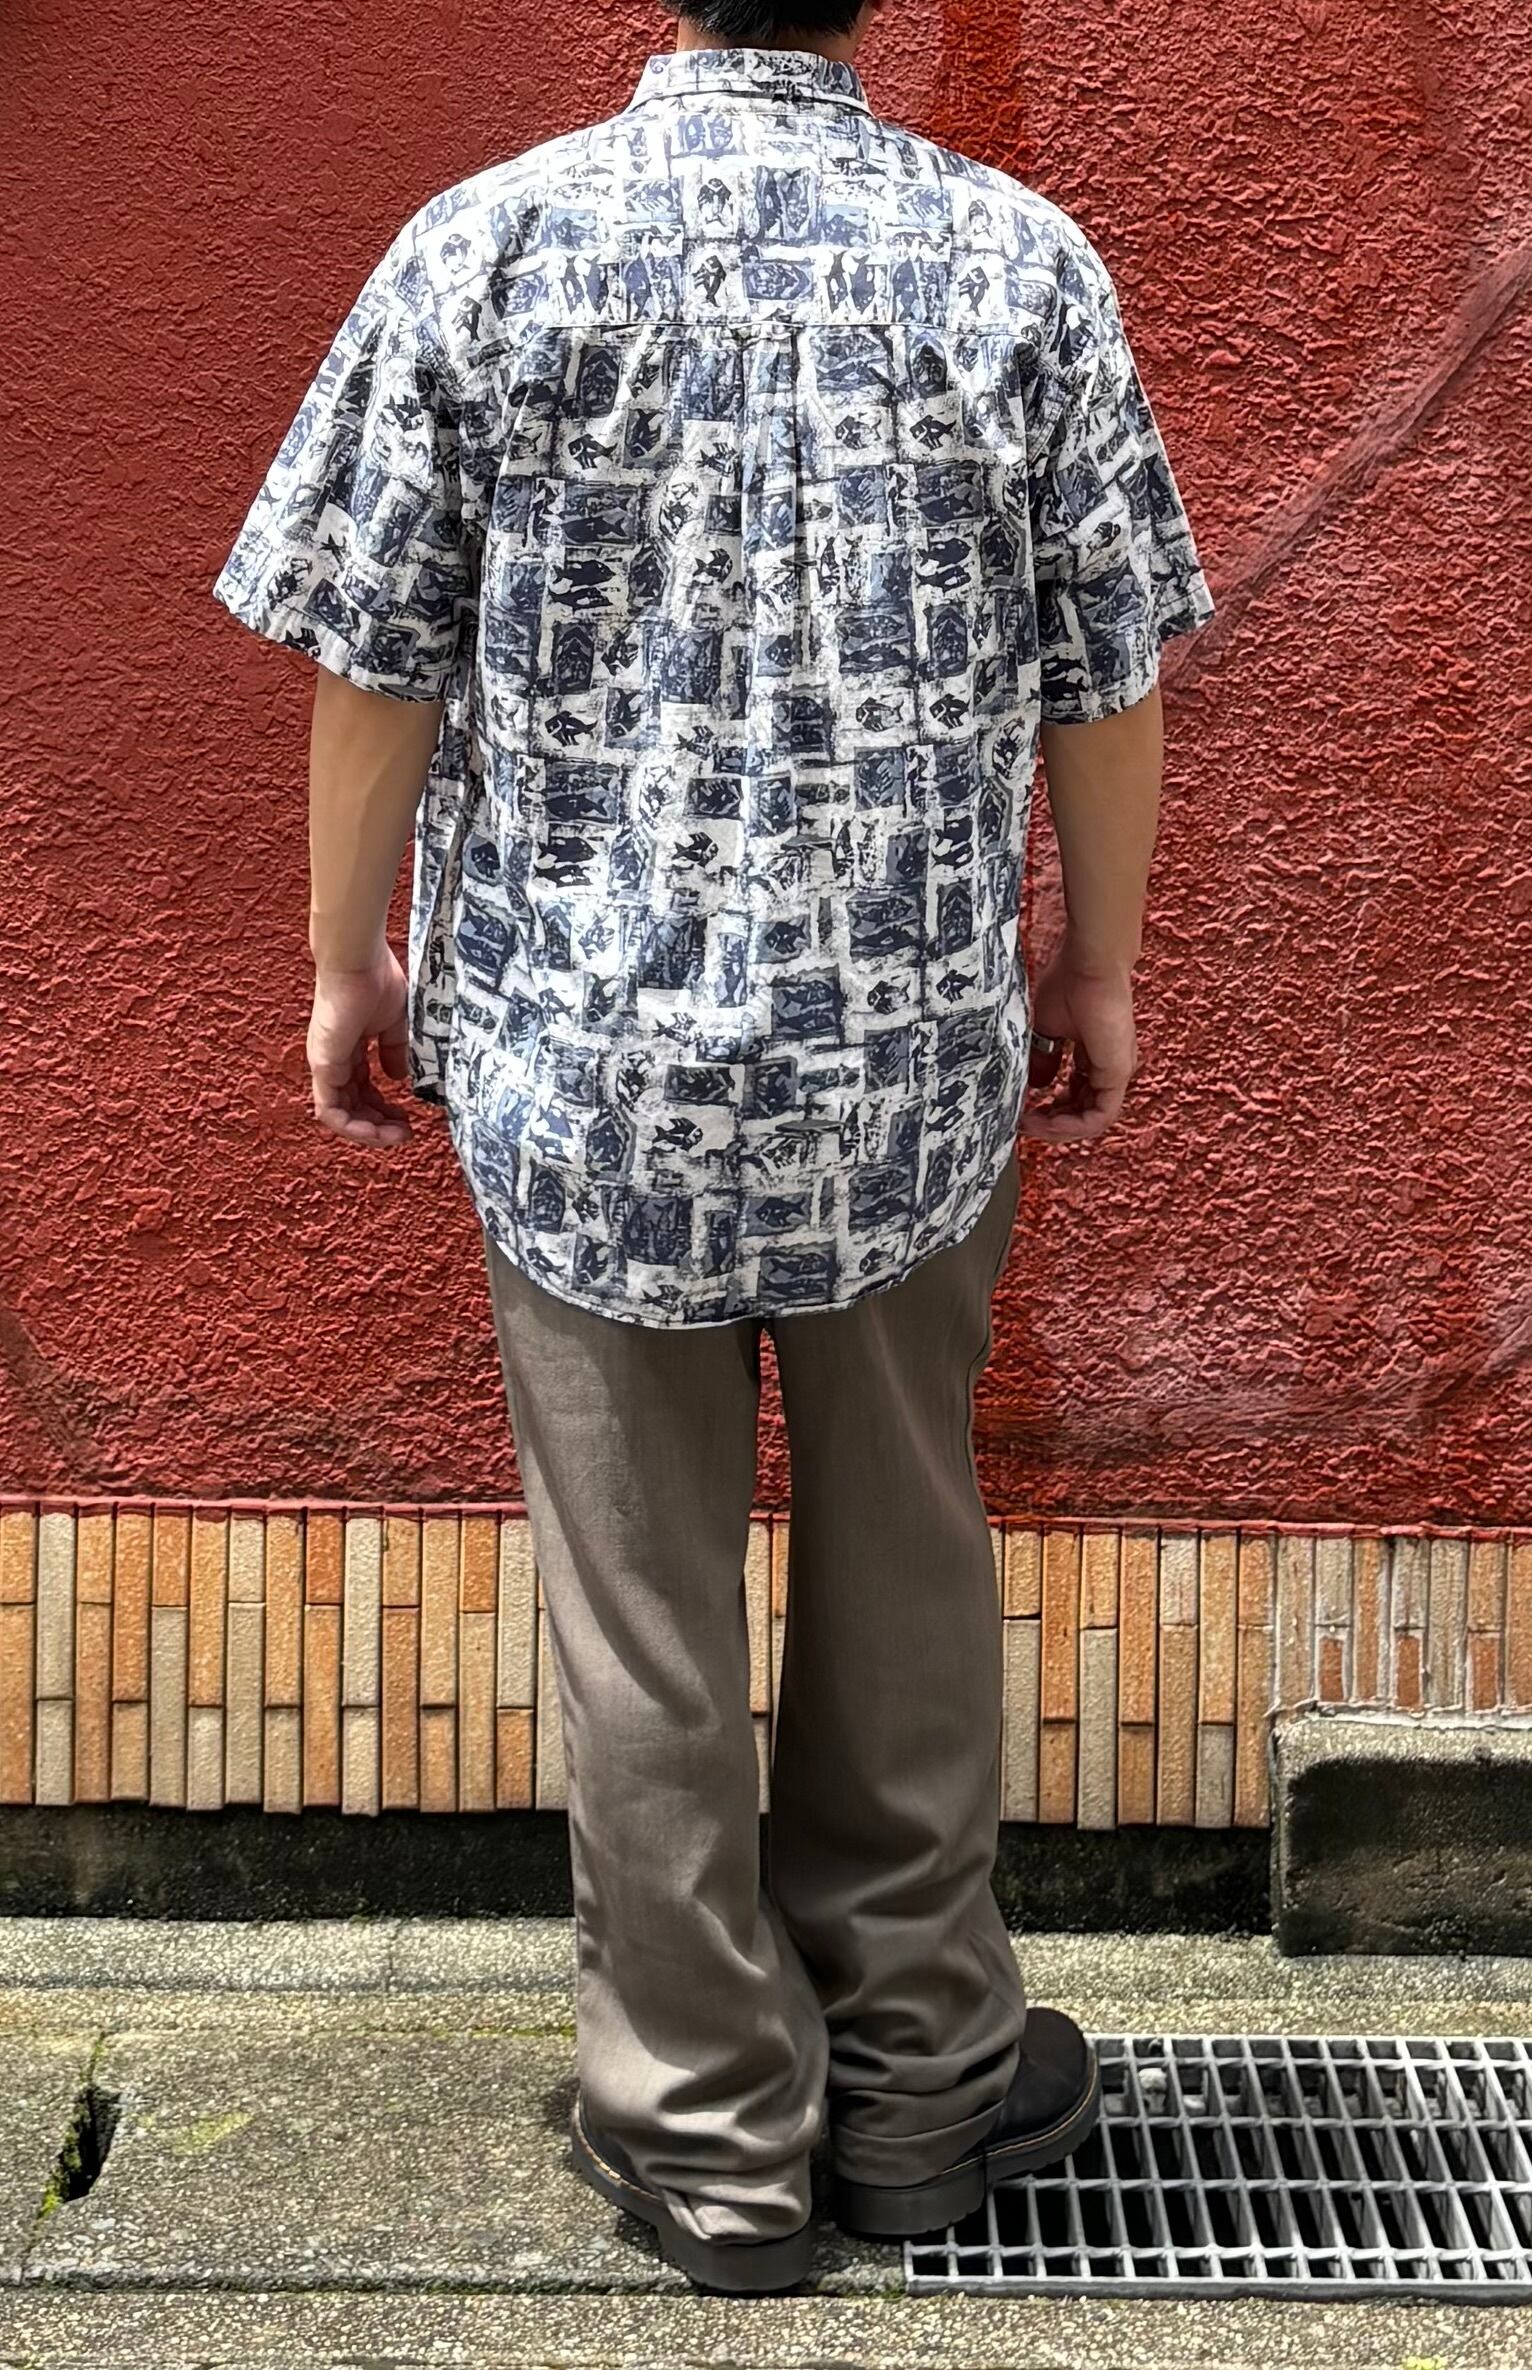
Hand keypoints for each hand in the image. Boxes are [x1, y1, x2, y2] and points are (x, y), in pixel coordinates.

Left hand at [306, 948, 412, 1146]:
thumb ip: (394, 1052)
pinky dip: (352, 1127)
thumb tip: (399, 1078)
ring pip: (340, 1115)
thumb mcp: (395, 1024)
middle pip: (352, 1106)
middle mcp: (334, 1060)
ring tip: (397, 1137)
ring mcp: (326, 1064)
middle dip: (379, 1125)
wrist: (360, 961)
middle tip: (406, 1134)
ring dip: (369, 1132)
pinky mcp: (323, 1066)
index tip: (409, 1118)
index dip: (384, 1109)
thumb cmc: (377, 981)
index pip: (362, 1090)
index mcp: (350, 1049)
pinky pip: (330, 1111)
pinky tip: (378, 1131)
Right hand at [1021, 950, 1137, 1142]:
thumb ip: (1042, 1060)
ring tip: (1030, 1126)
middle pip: (1083, 1111)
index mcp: (1094, 1056)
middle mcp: (1107, 1067)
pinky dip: (1072, 1125)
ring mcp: (1115, 1072)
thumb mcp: (1046, 1030)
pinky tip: (1047, 1121)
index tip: (1024, 1111)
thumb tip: (1036, 1086)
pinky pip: (1099, 1116)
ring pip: (1091, 1119)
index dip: (1050, 1108)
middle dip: (1052, 1123)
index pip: (1076, 1095)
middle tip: (1024, 1124)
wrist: (1090, 965)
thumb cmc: (1070, 983)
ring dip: (1059, 1129)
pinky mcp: (1117, 1073)